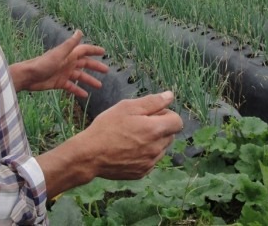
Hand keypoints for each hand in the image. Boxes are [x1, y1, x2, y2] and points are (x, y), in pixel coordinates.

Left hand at [10, 30, 108, 97]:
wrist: (28, 76)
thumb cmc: (43, 64)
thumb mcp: (59, 53)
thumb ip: (70, 44)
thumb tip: (79, 31)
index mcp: (69, 54)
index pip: (84, 50)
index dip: (94, 50)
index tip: (104, 52)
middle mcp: (68, 63)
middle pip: (85, 64)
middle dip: (95, 66)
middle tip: (106, 71)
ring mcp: (64, 73)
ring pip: (80, 76)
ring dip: (89, 80)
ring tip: (99, 86)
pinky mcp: (59, 83)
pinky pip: (72, 87)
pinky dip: (78, 90)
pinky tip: (85, 95)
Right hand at [37, 91, 183, 197]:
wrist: (90, 155)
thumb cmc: (107, 127)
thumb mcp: (127, 107)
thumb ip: (152, 101)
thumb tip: (170, 96)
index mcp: (155, 130)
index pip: (177, 121)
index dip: (167, 114)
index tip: (152, 113)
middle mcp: (157, 148)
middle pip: (170, 135)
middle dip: (160, 127)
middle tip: (139, 123)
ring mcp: (150, 162)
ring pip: (161, 148)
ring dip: (153, 141)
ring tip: (132, 137)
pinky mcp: (142, 172)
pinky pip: (151, 160)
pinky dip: (145, 154)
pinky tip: (128, 149)